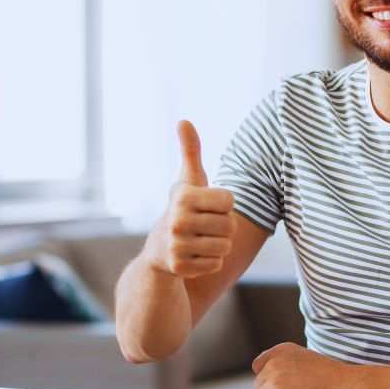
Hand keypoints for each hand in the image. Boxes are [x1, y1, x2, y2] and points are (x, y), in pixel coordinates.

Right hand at [146, 120, 236, 278]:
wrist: (159, 249)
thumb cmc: (183, 208)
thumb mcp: (188, 180)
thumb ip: (190, 151)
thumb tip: (183, 120)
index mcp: (183, 197)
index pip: (230, 202)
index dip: (223, 205)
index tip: (206, 206)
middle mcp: (177, 221)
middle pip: (230, 226)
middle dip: (222, 227)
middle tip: (203, 226)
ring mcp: (176, 246)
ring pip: (225, 247)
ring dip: (217, 245)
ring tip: (199, 240)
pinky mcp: (179, 268)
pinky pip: (215, 264)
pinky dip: (209, 262)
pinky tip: (194, 255)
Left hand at [251, 342, 357, 388]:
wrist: (343, 384)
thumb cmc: (328, 375)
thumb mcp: (303, 358)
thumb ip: (283, 364)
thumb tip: (264, 383)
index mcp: (280, 350)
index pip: (258, 365)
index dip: (268, 377)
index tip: (280, 384)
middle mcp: (274, 361)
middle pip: (258, 384)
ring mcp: (273, 379)